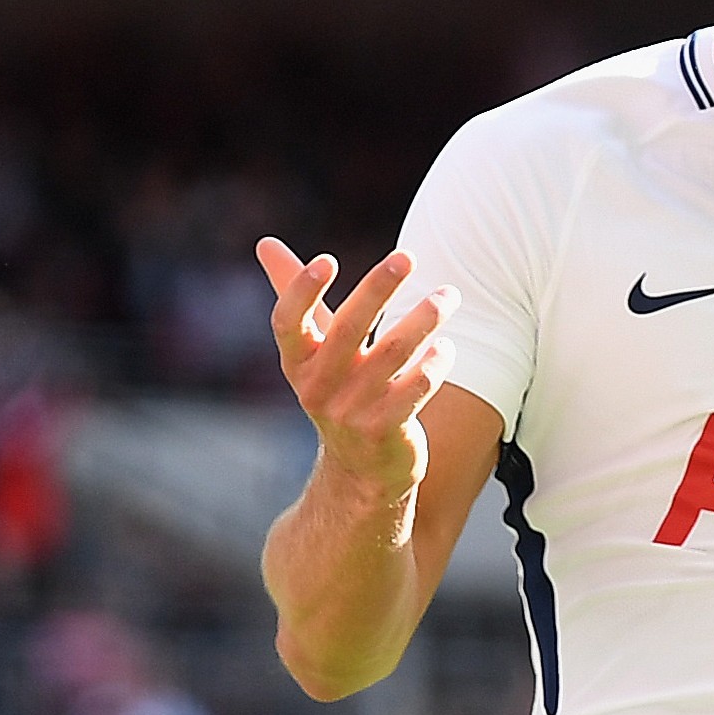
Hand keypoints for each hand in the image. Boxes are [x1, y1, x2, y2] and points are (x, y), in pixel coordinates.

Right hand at [257, 236, 453, 502]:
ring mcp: (351, 411)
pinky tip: (446, 346)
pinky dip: (434, 364)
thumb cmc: (339, 393)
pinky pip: (415, 389)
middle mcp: (319, 387)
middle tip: (406, 257)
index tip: (326, 260)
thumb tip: (264, 243)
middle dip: (377, 289)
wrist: (361, 471)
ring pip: (392, 353)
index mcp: (298, 363)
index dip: (300, 292)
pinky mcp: (385, 430)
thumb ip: (295, 296)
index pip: (288, 323)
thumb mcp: (314, 350)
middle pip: (347, 328)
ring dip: (423, 319)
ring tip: (449, 295)